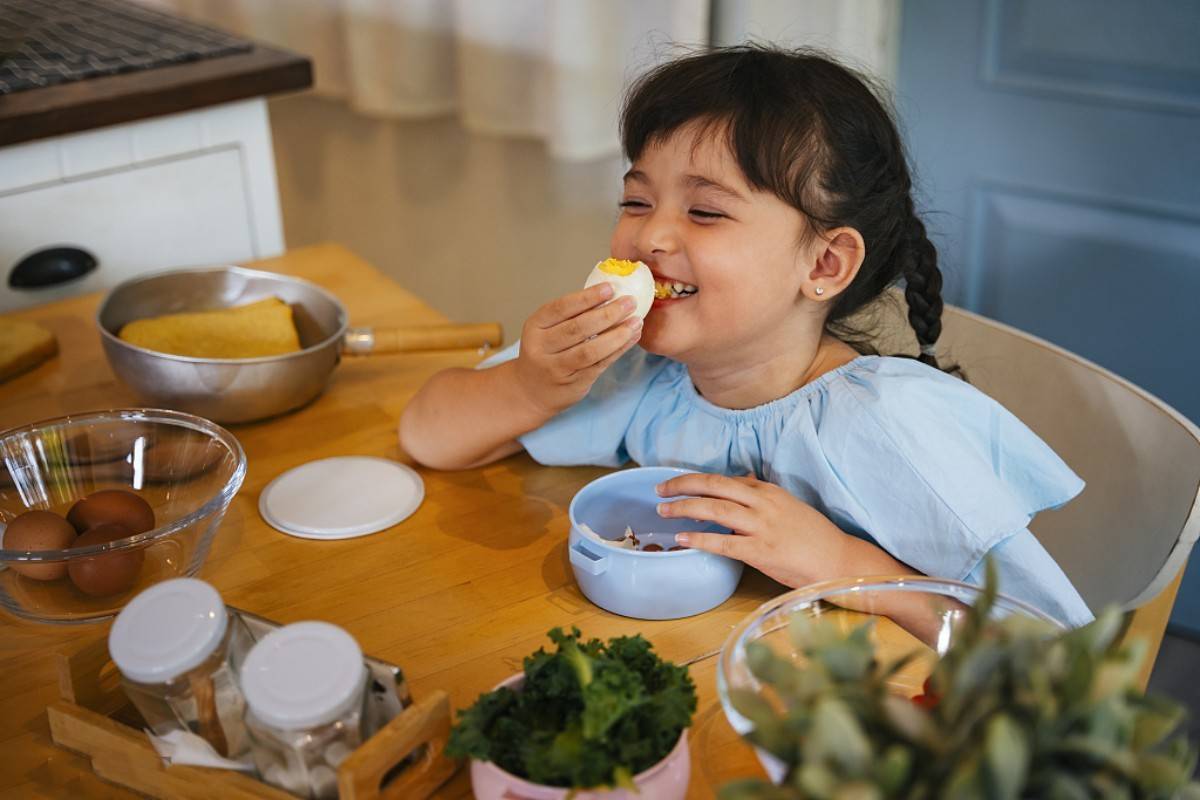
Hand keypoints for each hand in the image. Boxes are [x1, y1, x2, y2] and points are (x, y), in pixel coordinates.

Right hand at [514, 283, 642, 416]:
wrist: (532, 391)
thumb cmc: (546, 352)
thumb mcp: (547, 330)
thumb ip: (572, 314)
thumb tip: (610, 293)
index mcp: (535, 326)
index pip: (562, 307)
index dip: (587, 297)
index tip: (610, 288)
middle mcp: (542, 348)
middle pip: (578, 328)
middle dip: (608, 314)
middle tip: (630, 302)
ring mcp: (557, 368)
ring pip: (591, 350)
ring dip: (617, 335)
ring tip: (636, 322)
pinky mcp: (574, 384)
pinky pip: (600, 364)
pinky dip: (619, 350)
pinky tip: (631, 338)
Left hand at [655, 472, 853, 587]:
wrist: (838, 560)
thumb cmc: (812, 536)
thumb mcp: (786, 505)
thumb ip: (761, 494)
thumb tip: (740, 481)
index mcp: (768, 491)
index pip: (724, 479)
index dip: (695, 479)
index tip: (675, 482)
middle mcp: (763, 503)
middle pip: (713, 486)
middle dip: (682, 486)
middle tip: (659, 490)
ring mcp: (762, 527)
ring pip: (714, 510)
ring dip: (684, 508)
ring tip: (663, 510)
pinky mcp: (761, 551)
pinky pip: (723, 543)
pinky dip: (699, 539)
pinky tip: (682, 539)